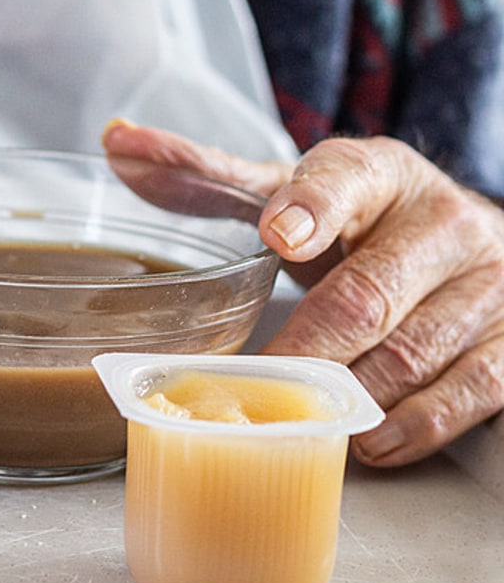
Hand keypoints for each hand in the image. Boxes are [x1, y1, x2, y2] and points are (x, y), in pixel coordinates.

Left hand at [102, 119, 503, 466]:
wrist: (460, 239)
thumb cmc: (356, 220)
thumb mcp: (287, 190)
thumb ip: (203, 173)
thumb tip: (116, 143)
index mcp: (377, 173)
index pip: (344, 180)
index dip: (309, 207)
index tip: (277, 237)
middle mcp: (442, 220)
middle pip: (367, 293)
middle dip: (304, 348)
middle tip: (251, 382)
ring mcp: (488, 282)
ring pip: (415, 351)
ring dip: (351, 395)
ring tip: (300, 419)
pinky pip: (474, 390)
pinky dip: (417, 424)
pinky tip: (370, 440)